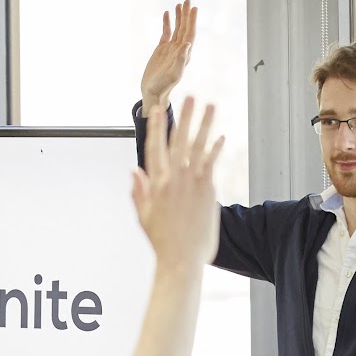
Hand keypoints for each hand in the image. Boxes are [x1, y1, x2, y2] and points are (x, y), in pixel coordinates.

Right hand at [133, 96, 223, 269]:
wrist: (181, 259)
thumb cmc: (163, 241)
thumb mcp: (144, 216)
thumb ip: (139, 192)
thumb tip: (134, 172)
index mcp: (156, 184)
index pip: (154, 148)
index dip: (156, 127)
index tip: (157, 110)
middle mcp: (173, 179)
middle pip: (178, 140)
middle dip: (184, 117)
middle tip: (190, 96)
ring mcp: (191, 183)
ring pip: (198, 146)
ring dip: (205, 124)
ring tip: (211, 106)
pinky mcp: (207, 190)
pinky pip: (212, 163)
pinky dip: (216, 149)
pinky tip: (221, 136)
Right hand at [140, 1, 196, 110]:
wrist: (152, 91)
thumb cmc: (162, 86)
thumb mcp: (172, 74)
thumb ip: (181, 60)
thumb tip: (188, 44)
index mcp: (184, 55)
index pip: (190, 34)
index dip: (192, 21)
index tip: (194, 8)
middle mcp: (179, 50)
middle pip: (185, 29)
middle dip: (186, 15)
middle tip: (187, 1)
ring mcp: (171, 49)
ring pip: (177, 29)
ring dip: (179, 17)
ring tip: (180, 4)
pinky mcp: (161, 49)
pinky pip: (166, 33)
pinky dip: (167, 23)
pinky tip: (167, 14)